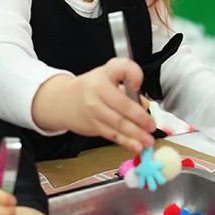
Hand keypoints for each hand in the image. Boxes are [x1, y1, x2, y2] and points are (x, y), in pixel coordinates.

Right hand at [33, 59, 156, 153]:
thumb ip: (128, 88)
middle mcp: (98, 89)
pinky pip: (112, 134)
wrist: (62, 101)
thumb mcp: (108, 78)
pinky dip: (126, 141)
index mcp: (105, 73)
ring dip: (136, 134)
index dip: (134, 75)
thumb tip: (145, 106)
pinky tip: (136, 145)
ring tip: (148, 140)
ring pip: (118, 123)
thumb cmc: (91, 88)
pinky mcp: (93, 124)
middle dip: (141, 118)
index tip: (139, 84)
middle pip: (123, 105)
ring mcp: (94, 109)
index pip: (121, 68)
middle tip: (152, 125)